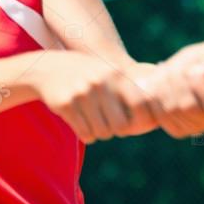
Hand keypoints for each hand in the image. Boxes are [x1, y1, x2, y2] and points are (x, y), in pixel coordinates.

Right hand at [28, 51, 156, 143]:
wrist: (48, 68)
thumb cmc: (87, 75)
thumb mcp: (109, 73)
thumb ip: (131, 90)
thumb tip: (156, 117)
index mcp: (116, 74)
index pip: (140, 105)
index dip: (141, 119)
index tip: (133, 122)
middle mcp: (101, 82)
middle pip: (121, 126)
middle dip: (116, 129)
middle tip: (108, 123)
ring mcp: (82, 93)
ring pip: (102, 133)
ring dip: (100, 132)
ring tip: (93, 120)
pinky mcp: (67, 104)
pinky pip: (86, 134)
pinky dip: (86, 134)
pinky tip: (81, 121)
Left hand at [134, 41, 203, 139]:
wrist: (191, 74)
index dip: (198, 86)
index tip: (189, 69)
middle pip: (188, 107)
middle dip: (177, 84)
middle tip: (171, 67)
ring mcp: (194, 129)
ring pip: (173, 112)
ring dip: (164, 88)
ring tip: (163, 72)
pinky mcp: (177, 130)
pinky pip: (162, 118)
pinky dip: (156, 99)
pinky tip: (155, 85)